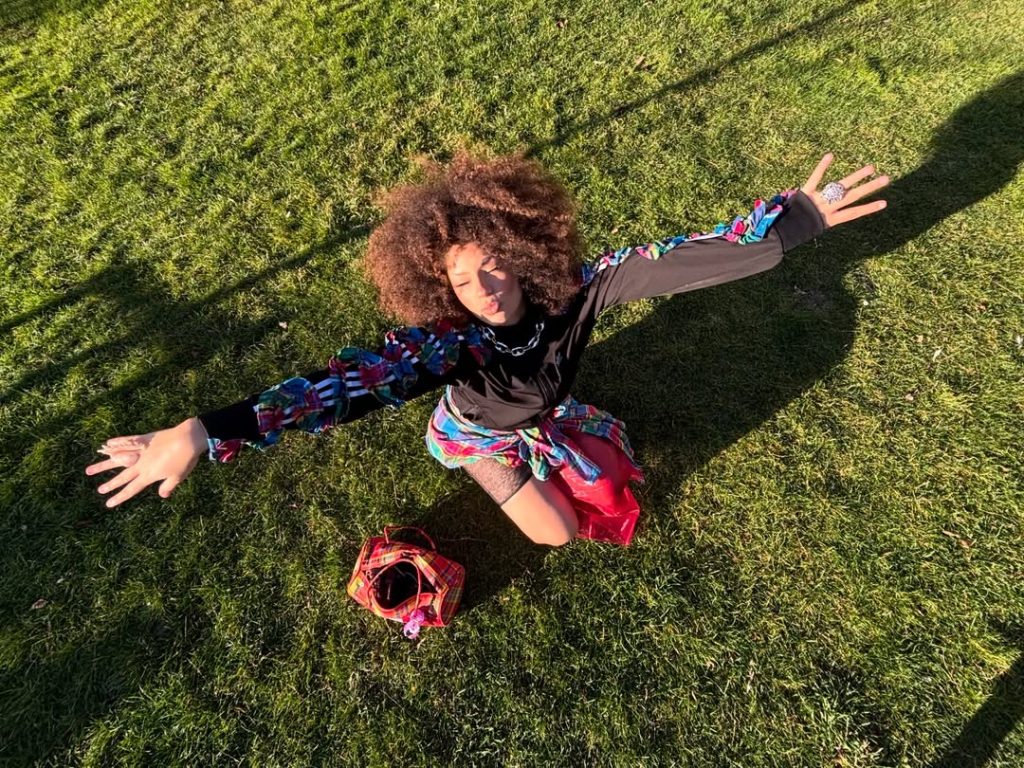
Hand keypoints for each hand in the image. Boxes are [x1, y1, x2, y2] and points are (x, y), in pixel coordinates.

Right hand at [85, 417, 208, 506]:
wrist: (189, 439)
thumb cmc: (186, 460)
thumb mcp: (178, 477)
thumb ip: (168, 486)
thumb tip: (162, 495)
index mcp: (149, 475)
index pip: (131, 489)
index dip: (120, 497)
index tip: (108, 504)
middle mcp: (142, 464)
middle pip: (123, 477)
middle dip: (111, 485)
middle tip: (99, 490)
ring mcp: (142, 451)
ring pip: (119, 459)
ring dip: (104, 465)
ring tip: (90, 470)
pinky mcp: (145, 439)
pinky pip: (128, 441)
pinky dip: (117, 443)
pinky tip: (107, 443)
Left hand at [801, 153, 889, 226]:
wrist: (779, 233)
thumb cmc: (794, 230)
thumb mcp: (810, 226)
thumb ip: (819, 217)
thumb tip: (828, 209)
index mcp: (829, 220)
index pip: (853, 213)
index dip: (868, 208)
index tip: (884, 203)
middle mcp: (827, 209)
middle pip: (852, 197)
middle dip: (870, 188)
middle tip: (886, 179)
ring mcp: (818, 201)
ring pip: (841, 187)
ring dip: (857, 176)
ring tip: (871, 168)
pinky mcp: (806, 194)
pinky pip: (815, 179)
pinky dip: (822, 167)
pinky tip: (830, 155)